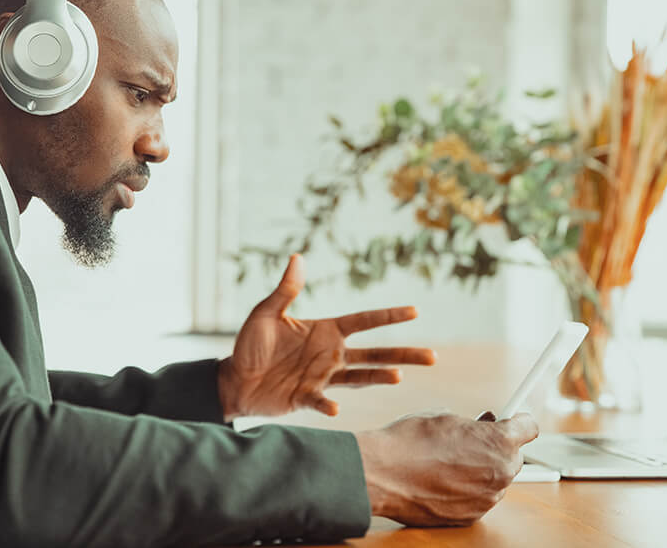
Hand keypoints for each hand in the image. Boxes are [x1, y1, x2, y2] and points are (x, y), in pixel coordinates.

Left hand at [217, 254, 434, 420]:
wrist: (233, 379)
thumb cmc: (250, 344)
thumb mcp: (266, 313)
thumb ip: (285, 290)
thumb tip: (297, 257)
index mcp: (326, 331)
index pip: (364, 321)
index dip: (388, 316)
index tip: (416, 311)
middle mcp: (330, 355)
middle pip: (375, 353)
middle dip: (404, 354)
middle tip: (433, 357)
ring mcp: (322, 377)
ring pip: (360, 378)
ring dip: (379, 377)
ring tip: (399, 377)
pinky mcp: (306, 398)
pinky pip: (322, 401)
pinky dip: (328, 405)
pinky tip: (335, 408)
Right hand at [354, 412, 538, 525]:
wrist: (383, 474)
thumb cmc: (410, 441)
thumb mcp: (446, 417)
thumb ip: (474, 424)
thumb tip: (482, 426)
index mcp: (499, 441)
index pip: (529, 427)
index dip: (518, 420)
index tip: (511, 418)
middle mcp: (500, 472)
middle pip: (514, 456)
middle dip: (497, 448)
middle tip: (472, 440)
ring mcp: (487, 498)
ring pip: (495, 479)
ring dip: (482, 470)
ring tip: (450, 462)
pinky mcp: (471, 517)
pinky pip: (479, 498)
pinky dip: (468, 490)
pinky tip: (444, 479)